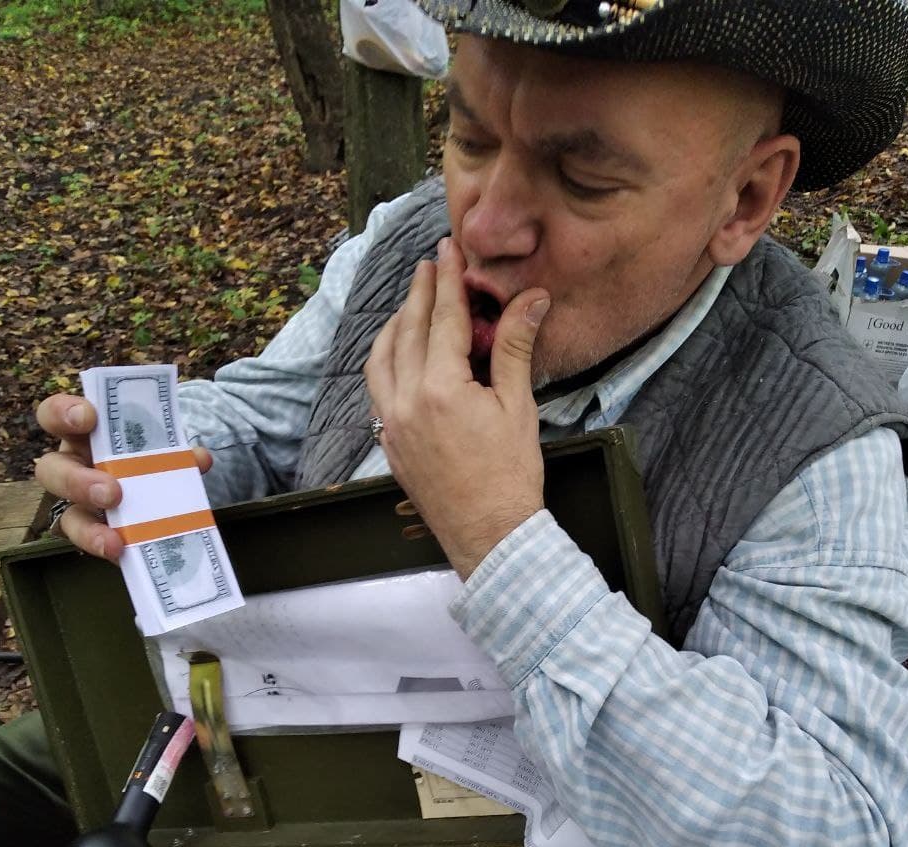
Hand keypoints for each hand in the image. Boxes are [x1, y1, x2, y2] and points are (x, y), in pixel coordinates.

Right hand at [34, 394, 210, 559]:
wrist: (160, 491)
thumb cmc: (149, 455)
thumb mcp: (161, 446)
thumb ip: (174, 451)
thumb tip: (199, 459)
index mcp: (83, 435)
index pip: (55, 416)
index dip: (63, 413)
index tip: (88, 417)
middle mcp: (73, 468)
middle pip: (52, 471)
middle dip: (77, 481)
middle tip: (111, 493)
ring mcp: (79, 506)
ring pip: (68, 517)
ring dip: (89, 530)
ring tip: (114, 541)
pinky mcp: (94, 535)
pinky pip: (93, 545)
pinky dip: (109, 547)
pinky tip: (124, 553)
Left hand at [364, 237, 549, 579]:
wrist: (489, 535)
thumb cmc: (510, 477)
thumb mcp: (518, 407)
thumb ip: (515, 348)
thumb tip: (530, 299)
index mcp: (440, 388)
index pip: (442, 318)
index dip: (447, 279)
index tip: (448, 250)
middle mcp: (406, 402)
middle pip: (407, 332)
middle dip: (418, 294)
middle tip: (428, 265)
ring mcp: (391, 425)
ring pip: (380, 360)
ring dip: (394, 327)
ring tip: (408, 307)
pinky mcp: (389, 445)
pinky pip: (377, 392)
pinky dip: (386, 364)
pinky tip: (399, 359)